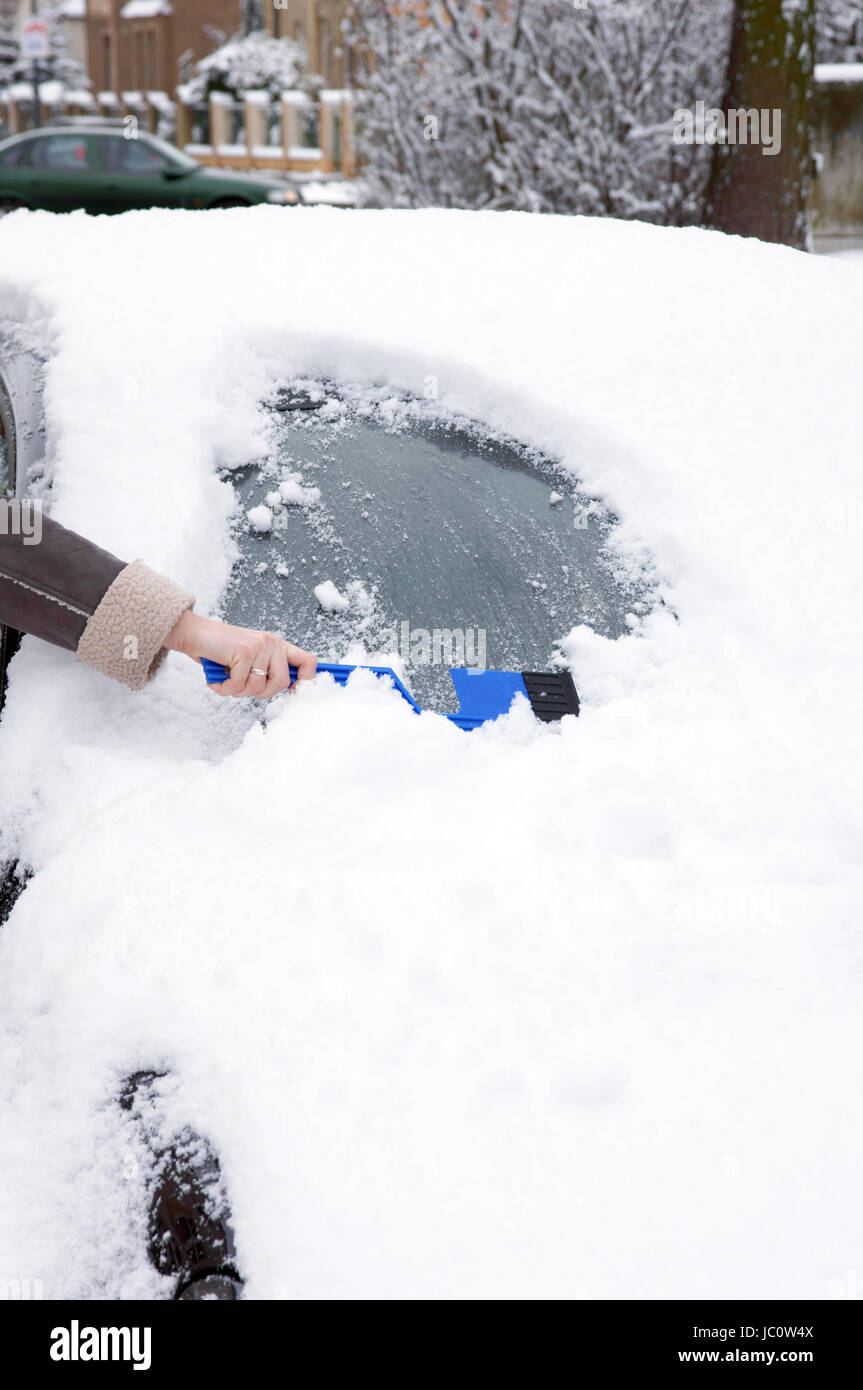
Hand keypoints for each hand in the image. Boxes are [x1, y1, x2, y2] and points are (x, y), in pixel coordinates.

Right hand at [164, 611, 316, 698]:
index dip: (306, 681)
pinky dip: (225, 688)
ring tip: (227, 678)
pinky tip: (218, 678)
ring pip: (259, 687)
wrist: (195, 635)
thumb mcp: (251, 659)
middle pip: (282, 683)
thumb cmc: (221, 651)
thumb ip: (268, 671)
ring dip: (238, 691)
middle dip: (261, 693)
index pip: (308, 662)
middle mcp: (272, 644)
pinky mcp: (244, 651)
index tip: (292, 693)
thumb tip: (286, 690)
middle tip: (242, 686)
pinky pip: (239, 685)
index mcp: (278, 646)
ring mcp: (259, 646)